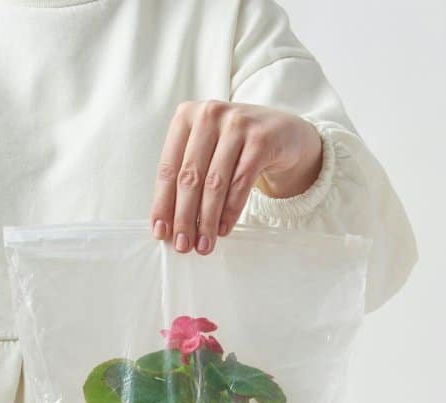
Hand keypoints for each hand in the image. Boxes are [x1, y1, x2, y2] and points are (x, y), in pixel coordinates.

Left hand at [149, 101, 322, 254]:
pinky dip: (230, 210)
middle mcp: (209, 115)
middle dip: (184, 217)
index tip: (160, 232)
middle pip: (190, 177)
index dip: (162, 204)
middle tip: (182, 245)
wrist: (285, 132)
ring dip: (207, 220)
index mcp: (186, 116)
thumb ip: (187, 178)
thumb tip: (169, 225)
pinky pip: (241, 183)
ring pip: (215, 183)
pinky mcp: (262, 139)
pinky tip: (224, 229)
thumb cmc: (236, 146)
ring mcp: (237, 124)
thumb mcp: (207, 151)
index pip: (168, 168)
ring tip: (204, 244)